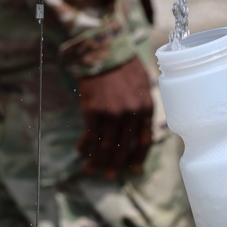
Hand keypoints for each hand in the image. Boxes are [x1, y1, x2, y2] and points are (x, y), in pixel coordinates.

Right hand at [77, 58, 153, 176]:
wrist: (105, 51)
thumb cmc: (124, 65)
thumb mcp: (143, 85)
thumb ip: (142, 106)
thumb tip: (141, 127)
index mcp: (146, 108)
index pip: (145, 141)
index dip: (138, 157)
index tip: (133, 169)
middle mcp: (130, 115)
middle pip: (124, 147)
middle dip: (116, 163)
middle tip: (109, 175)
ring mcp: (112, 114)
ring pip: (106, 145)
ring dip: (98, 160)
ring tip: (92, 170)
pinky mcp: (94, 112)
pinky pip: (89, 135)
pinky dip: (85, 146)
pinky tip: (81, 152)